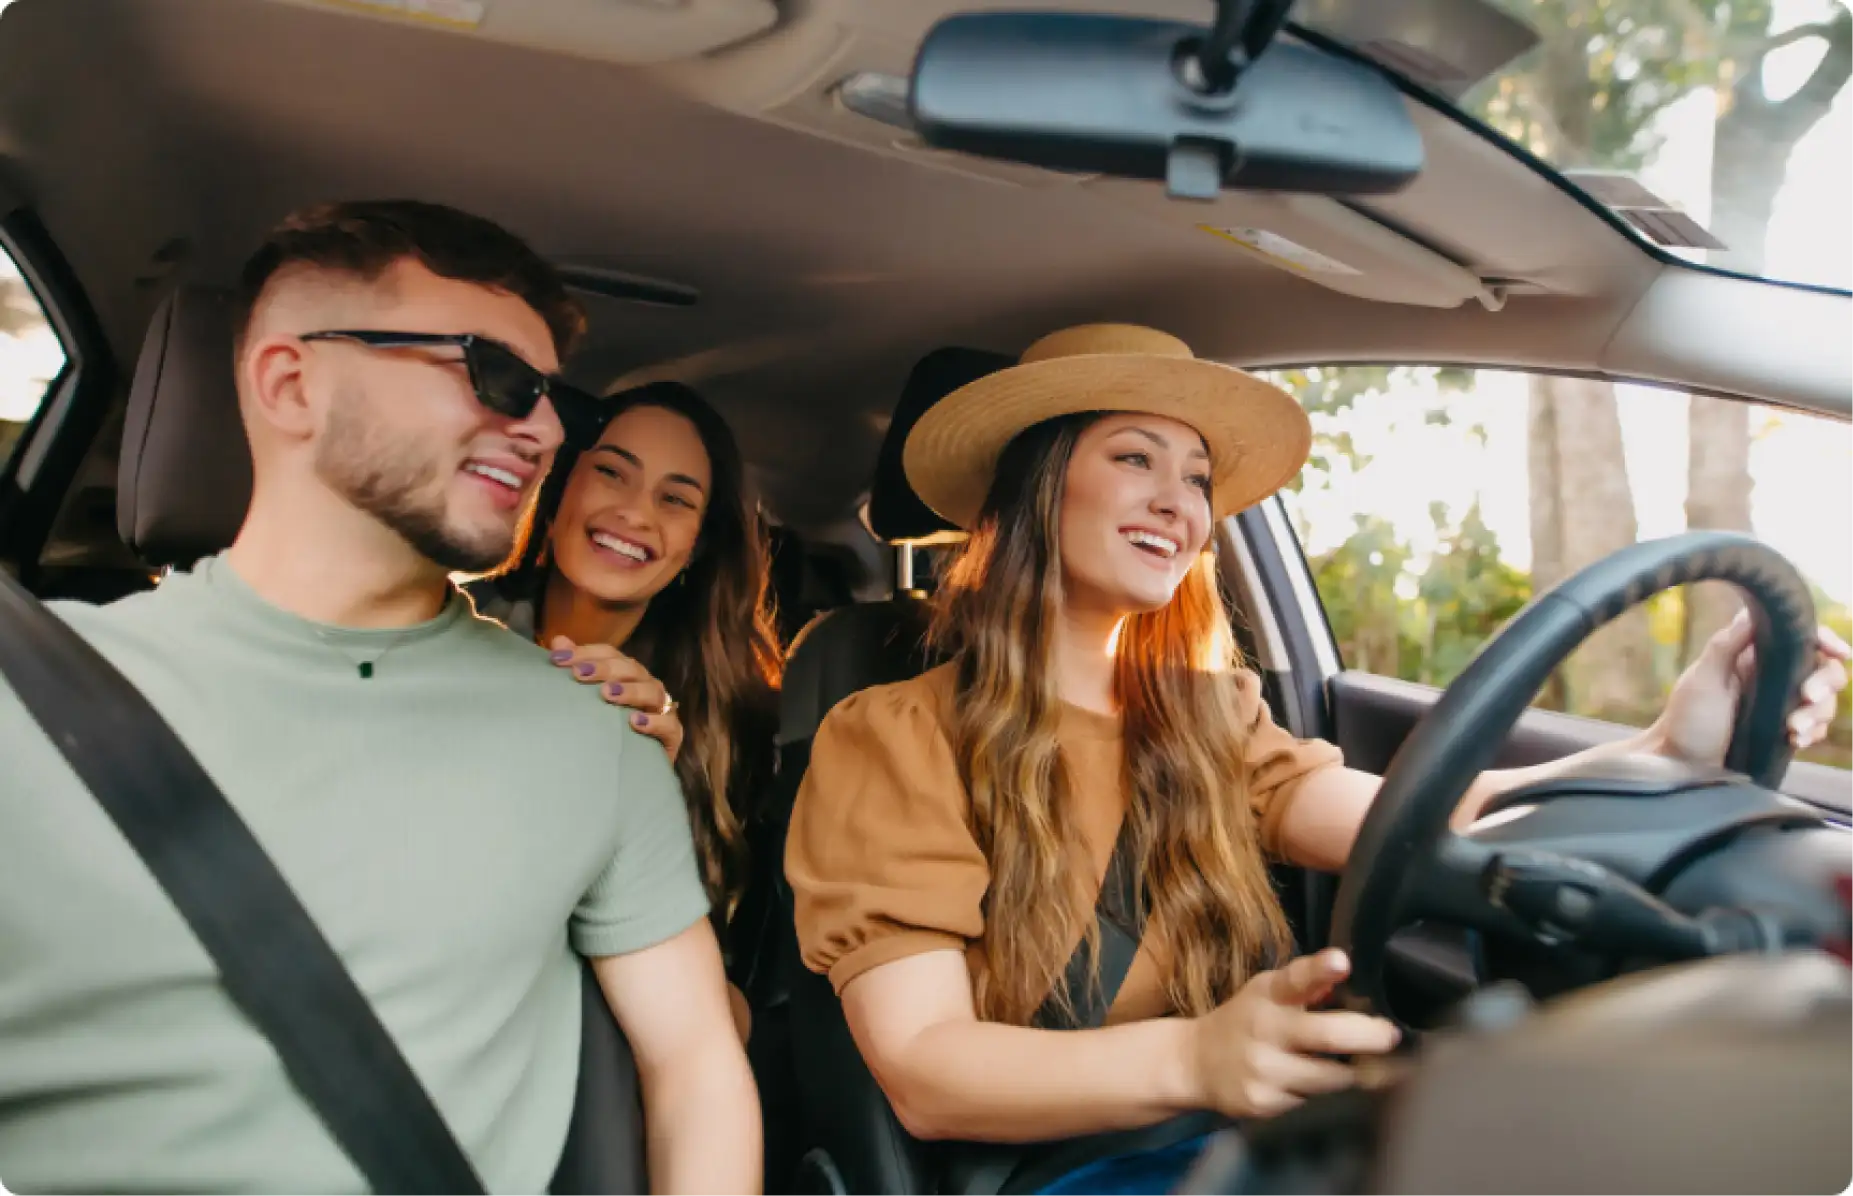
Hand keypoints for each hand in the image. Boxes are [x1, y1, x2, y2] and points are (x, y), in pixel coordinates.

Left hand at [549, 636, 685, 762]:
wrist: (630, 769)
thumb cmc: (608, 728)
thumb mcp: (589, 699)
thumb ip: (577, 668)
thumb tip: (558, 640)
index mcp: (628, 674)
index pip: (610, 654)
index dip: (585, 652)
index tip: (557, 658)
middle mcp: (646, 686)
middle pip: (631, 669)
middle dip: (605, 669)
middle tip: (579, 674)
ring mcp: (662, 710)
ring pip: (652, 692)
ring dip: (630, 691)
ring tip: (607, 694)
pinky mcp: (672, 735)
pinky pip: (668, 725)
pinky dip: (653, 721)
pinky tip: (634, 722)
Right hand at [1185, 949, 1399, 1119]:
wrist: (1195, 1061)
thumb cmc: (1246, 1020)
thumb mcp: (1268, 991)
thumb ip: (1306, 983)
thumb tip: (1349, 974)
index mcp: (1269, 994)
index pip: (1296, 978)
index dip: (1320, 969)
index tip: (1341, 962)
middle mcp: (1264, 1029)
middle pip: (1327, 1036)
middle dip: (1368, 1037)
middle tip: (1390, 1036)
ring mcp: (1263, 1069)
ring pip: (1331, 1078)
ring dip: (1350, 1072)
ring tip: (1351, 1064)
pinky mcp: (1263, 1103)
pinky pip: (1313, 1102)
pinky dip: (1321, 1095)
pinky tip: (1307, 1082)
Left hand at [1653, 612, 1849, 765]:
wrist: (1681, 765)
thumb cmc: (1686, 719)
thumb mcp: (1702, 679)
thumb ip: (1725, 645)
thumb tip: (1751, 610)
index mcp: (1753, 655)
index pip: (1799, 637)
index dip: (1824, 640)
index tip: (1839, 652)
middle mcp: (1772, 675)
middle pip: (1823, 668)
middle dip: (1825, 682)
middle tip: (1808, 697)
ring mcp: (1781, 704)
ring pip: (1824, 700)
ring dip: (1818, 714)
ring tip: (1793, 730)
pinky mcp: (1784, 730)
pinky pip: (1816, 726)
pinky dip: (1813, 732)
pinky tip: (1796, 740)